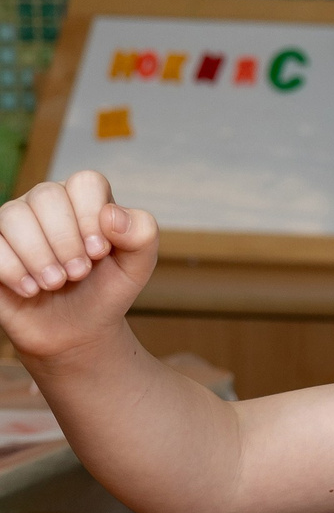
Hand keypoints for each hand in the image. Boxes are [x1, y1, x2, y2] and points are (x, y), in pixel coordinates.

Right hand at [0, 173, 158, 359]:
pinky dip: (12, 269)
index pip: (85, 183)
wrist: (74, 330)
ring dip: (39, 255)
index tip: (99, 252)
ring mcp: (14, 223)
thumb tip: (112, 214)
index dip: (91, 217)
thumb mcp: (137, 266)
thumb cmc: (105, 290)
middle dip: (66, 240)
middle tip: (78, 273)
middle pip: (47, 195)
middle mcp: (46, 204)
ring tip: (55, 284)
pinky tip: (31, 290)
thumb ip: (142, 234)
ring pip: (14, 215)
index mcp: (85, 200)